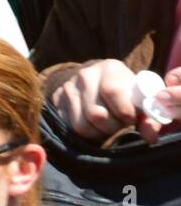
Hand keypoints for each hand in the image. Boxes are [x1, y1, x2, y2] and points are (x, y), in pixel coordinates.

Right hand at [50, 58, 167, 141]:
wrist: (98, 79)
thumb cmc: (125, 92)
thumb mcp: (140, 99)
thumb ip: (149, 118)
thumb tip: (150, 137)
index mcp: (110, 68)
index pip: (113, 91)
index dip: (125, 112)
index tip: (131, 118)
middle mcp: (85, 74)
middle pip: (97, 114)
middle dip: (112, 127)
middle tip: (118, 123)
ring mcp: (68, 86)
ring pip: (82, 125)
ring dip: (98, 132)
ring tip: (106, 124)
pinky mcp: (57, 98)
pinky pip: (69, 126)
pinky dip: (83, 132)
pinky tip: (93, 124)